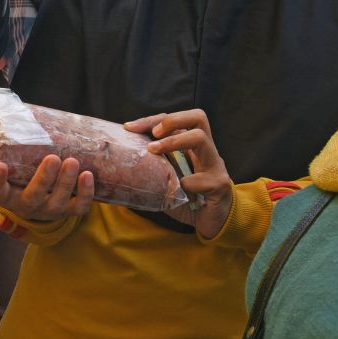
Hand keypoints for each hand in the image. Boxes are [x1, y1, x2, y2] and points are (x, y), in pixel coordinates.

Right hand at [0, 142, 93, 222]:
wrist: (35, 200)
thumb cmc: (10, 179)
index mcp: (4, 195)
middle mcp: (26, 205)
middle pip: (34, 198)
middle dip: (44, 180)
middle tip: (52, 158)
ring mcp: (49, 209)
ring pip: (59, 202)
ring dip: (67, 183)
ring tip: (73, 161)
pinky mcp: (69, 209)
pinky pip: (79, 206)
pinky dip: (86, 193)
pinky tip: (88, 175)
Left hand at [125, 109, 232, 238]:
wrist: (212, 221)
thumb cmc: (187, 198)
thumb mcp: (166, 180)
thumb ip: (152, 170)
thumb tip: (117, 168)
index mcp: (192, 146)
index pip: (176, 120)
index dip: (152, 119)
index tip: (129, 127)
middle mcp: (206, 151)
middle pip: (198, 117)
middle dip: (172, 120)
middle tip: (153, 133)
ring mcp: (215, 166)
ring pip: (201, 139)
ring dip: (174, 142)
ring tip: (154, 150)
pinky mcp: (220, 185)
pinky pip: (204, 179)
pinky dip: (188, 183)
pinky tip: (182, 191)